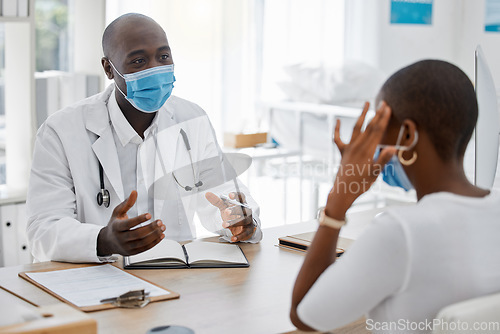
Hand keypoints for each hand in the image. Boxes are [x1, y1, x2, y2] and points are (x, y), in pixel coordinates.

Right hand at [97, 190, 164, 255]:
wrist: (108, 242)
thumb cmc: (114, 225)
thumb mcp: (117, 212)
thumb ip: (127, 203)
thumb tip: (134, 193)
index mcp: (117, 227)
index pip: (128, 224)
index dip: (139, 220)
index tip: (149, 215)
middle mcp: (121, 238)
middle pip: (137, 234)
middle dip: (150, 228)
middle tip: (160, 222)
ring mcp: (127, 246)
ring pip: (142, 242)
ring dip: (154, 235)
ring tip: (162, 228)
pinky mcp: (132, 252)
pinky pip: (145, 248)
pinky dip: (154, 242)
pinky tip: (160, 235)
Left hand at [205, 192, 255, 241]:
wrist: (242, 228)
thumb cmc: (234, 215)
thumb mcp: (225, 207)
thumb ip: (217, 201)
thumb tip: (207, 194)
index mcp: (241, 203)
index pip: (241, 197)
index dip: (237, 195)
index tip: (230, 195)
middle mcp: (246, 211)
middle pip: (243, 209)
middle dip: (235, 210)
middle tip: (226, 211)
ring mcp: (248, 221)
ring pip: (244, 221)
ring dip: (234, 223)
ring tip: (224, 225)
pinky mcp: (248, 231)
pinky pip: (245, 233)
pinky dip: (239, 236)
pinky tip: (233, 238)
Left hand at [326, 102, 395, 218]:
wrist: (343, 191)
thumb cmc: (361, 184)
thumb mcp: (375, 174)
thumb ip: (383, 160)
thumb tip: (393, 148)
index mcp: (367, 151)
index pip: (377, 131)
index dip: (383, 119)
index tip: (388, 109)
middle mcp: (357, 146)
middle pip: (369, 127)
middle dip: (377, 115)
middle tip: (384, 103)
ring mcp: (349, 148)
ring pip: (356, 128)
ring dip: (362, 115)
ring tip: (366, 103)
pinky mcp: (342, 152)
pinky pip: (338, 139)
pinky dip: (337, 129)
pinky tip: (338, 120)